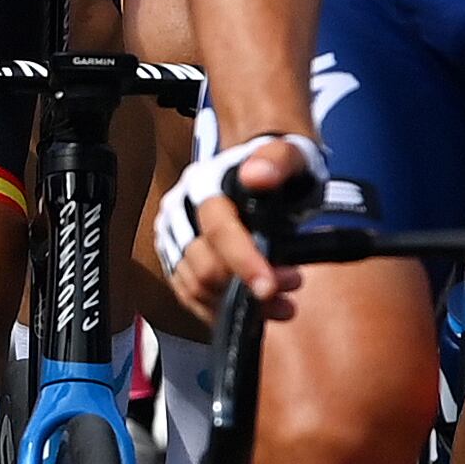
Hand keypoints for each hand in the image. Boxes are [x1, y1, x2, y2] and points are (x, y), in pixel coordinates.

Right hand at [154, 130, 323, 314]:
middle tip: (292, 284)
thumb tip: (256, 176)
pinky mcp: (174, 259)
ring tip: (282, 300)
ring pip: (196, 288)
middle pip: (205, 268)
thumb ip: (278, 161)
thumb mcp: (290, 154)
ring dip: (239, 303)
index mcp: (203, 186)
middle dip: (248, 286)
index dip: (243, 262)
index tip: (270, 288)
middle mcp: (179, 213)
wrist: (257, 168)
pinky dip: (221, 309)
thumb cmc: (277, 166)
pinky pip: (189, 296)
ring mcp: (173, 238)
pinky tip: (253, 306)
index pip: (218, 231)